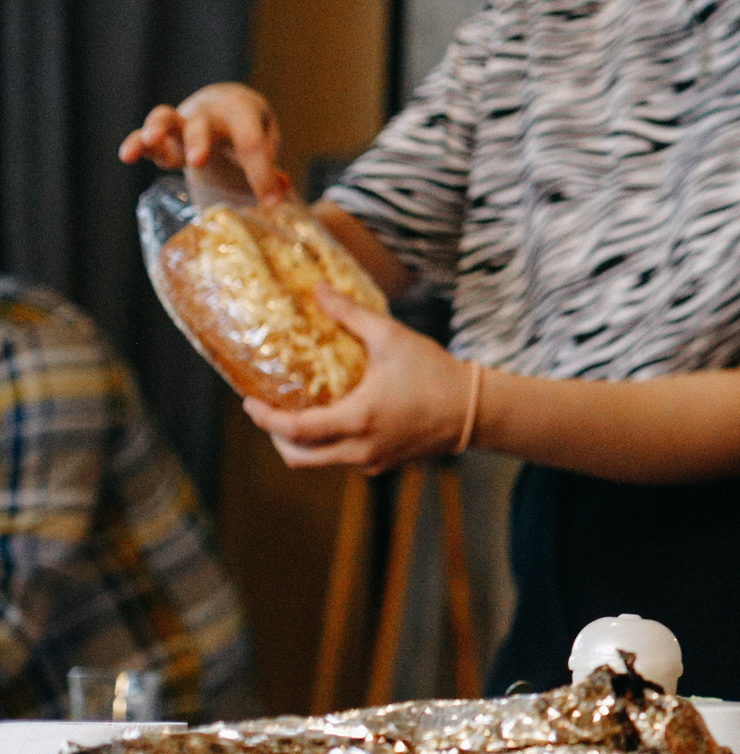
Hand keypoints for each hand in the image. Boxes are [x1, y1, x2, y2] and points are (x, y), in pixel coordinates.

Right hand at [118, 83, 289, 203]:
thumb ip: (270, 161)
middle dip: (200, 142)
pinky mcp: (162, 136)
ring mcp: (182, 122)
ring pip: (166, 118)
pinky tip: (128, 155)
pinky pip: (143, 137)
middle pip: (203, 125)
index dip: (262, 173)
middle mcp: (209, 114)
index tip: (272, 203)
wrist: (223, 103)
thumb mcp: (266, 137)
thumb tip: (281, 189)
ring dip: (158, 129)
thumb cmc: (249, 126)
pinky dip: (136, 144)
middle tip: (199, 160)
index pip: (251, 143)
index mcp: (241, 112)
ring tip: (150, 139)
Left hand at [243, 286, 473, 474]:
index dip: (264, 419)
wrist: (476, 409)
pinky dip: (331, 445)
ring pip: (322, 462)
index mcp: (357, 419)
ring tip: (300, 414)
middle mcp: (360, 448)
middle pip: (299, 458)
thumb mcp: (391, 338)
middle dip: (277, 439)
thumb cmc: (435, 372)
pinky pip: (345, 460)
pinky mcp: (385, 463)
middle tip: (269, 413)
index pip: (294, 431)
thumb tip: (318, 290)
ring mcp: (373, 460)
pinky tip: (337, 420)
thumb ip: (350, 314)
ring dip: (304, 443)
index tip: (249, 403)